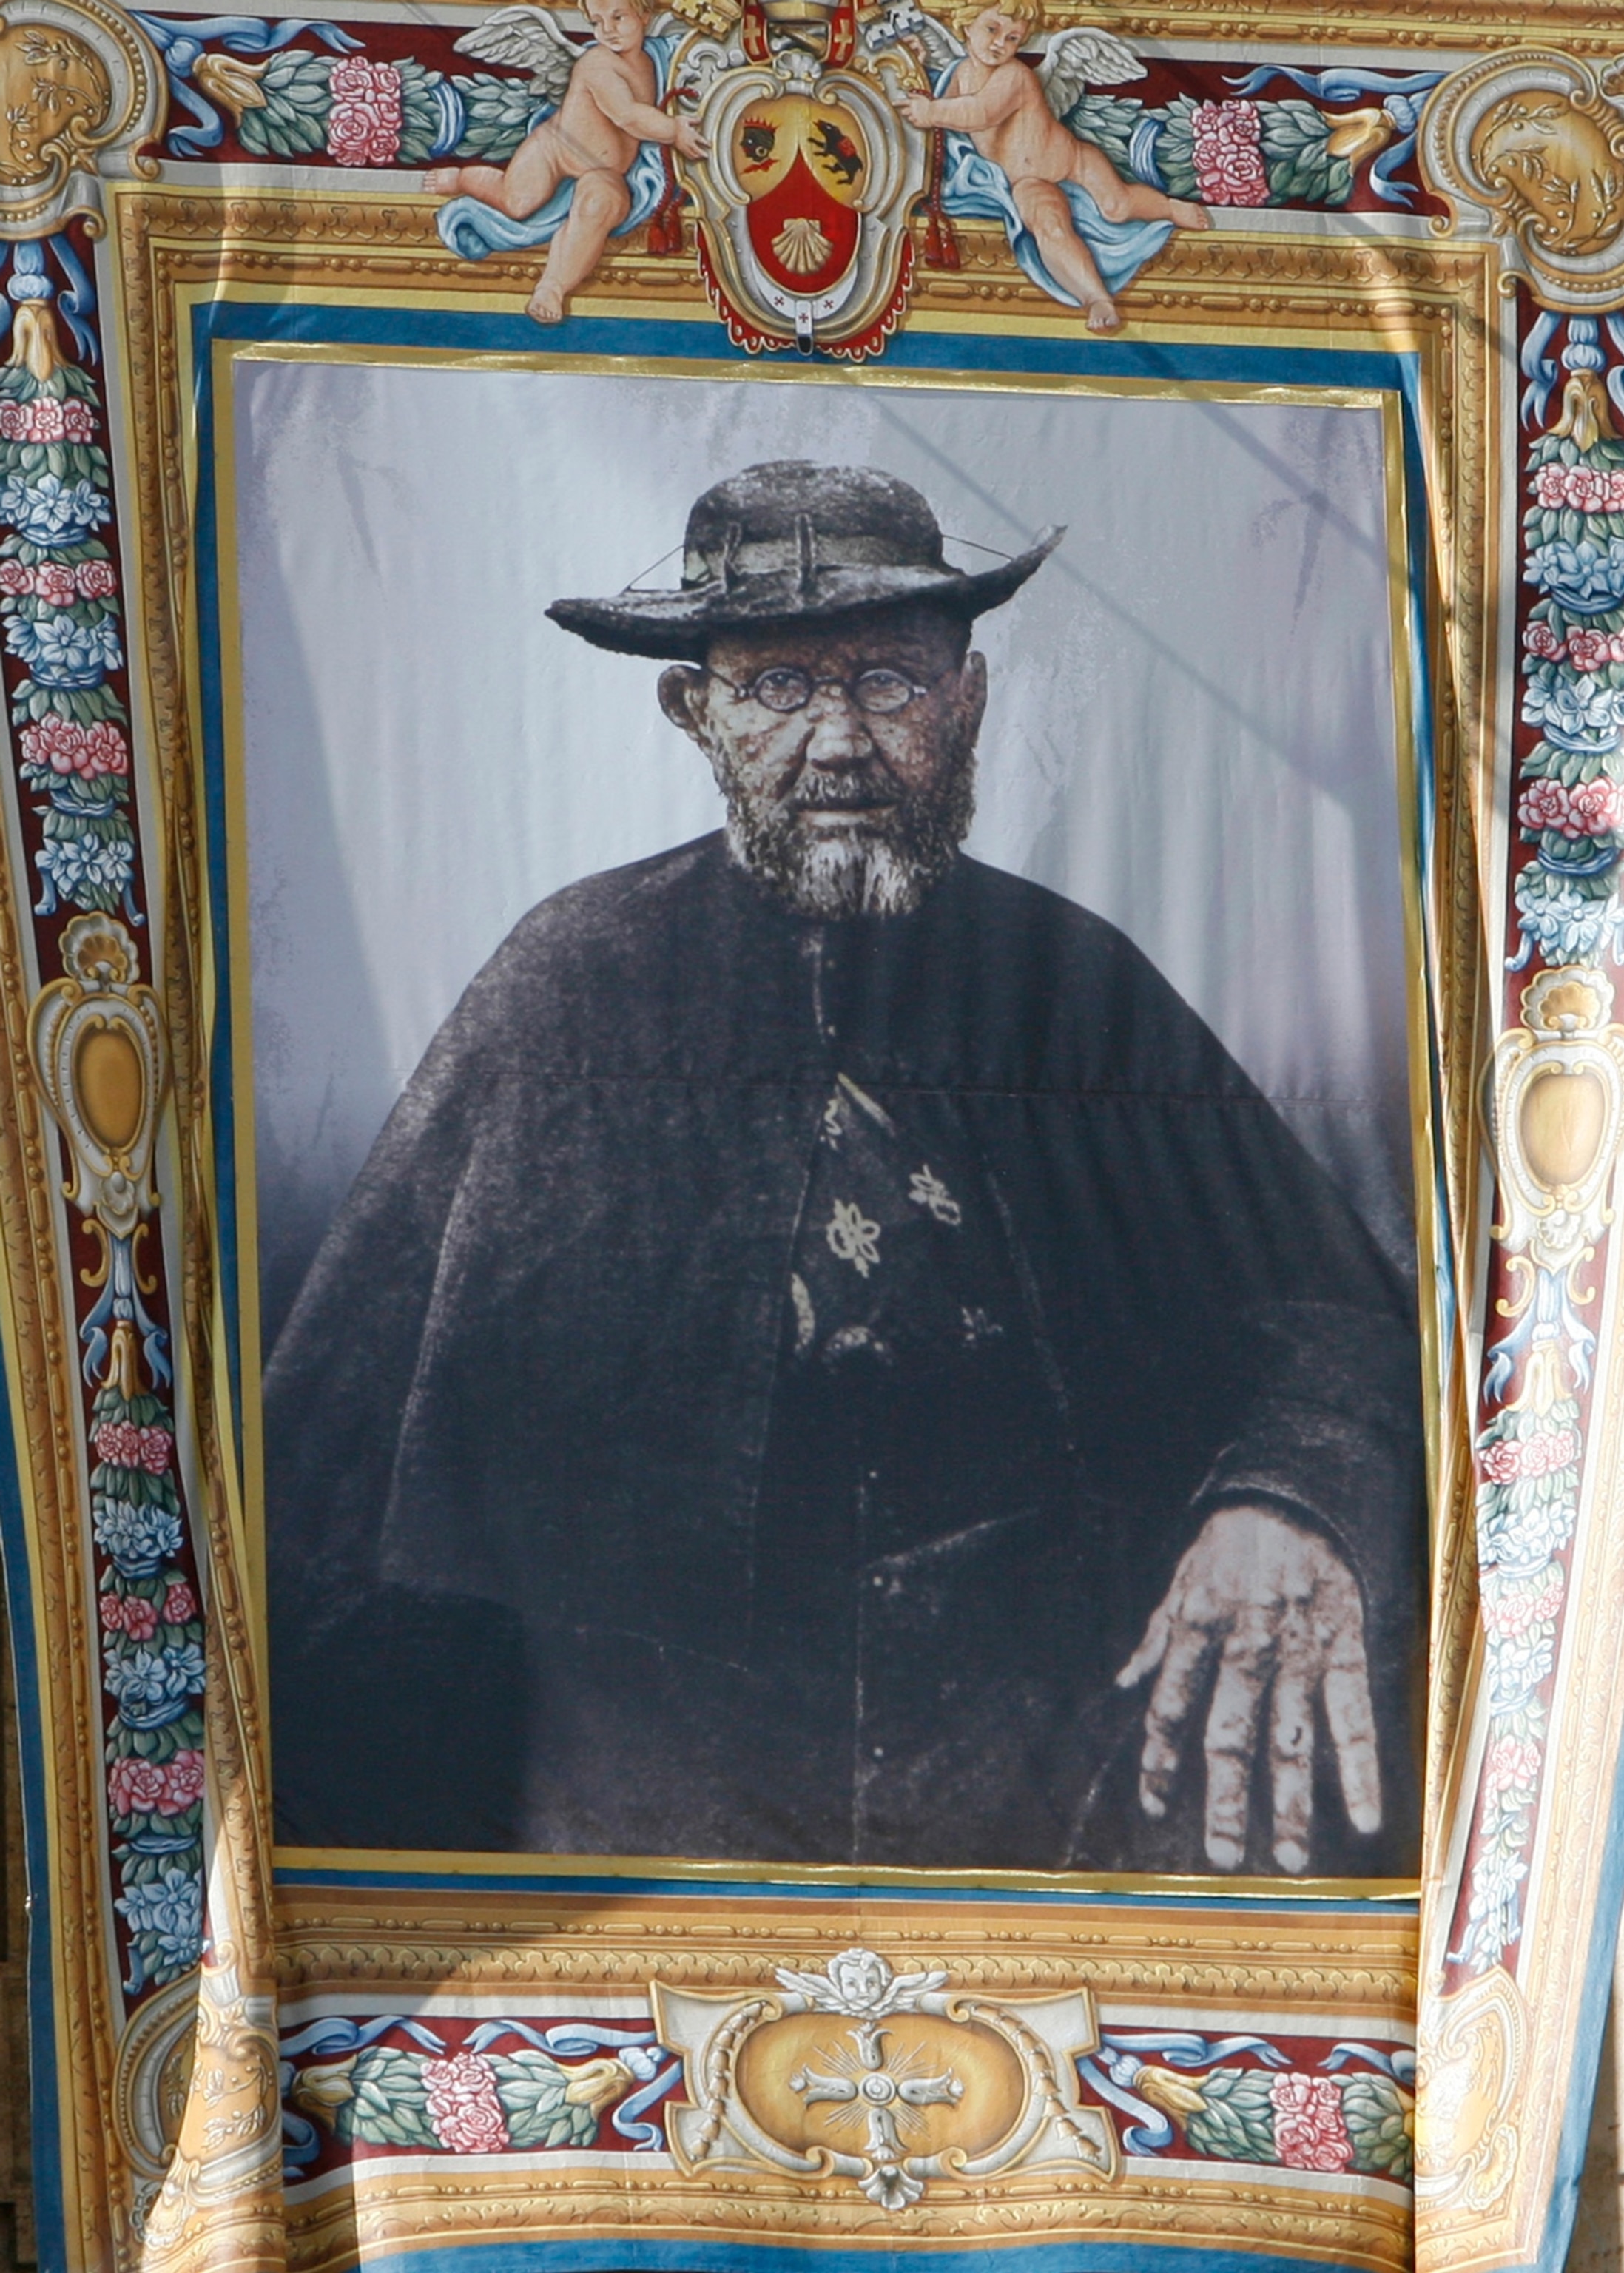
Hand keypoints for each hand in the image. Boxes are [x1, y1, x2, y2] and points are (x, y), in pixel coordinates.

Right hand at [673, 119, 708, 159]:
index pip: (701, 140)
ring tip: (700, 157)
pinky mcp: (679, 149)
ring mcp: (684, 147)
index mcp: (692, 135)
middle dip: (703, 154)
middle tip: (706, 156)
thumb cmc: (675, 124)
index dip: (706, 143)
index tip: (709, 145)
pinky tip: (691, 157)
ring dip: (697, 156)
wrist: (667, 130)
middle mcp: (689, 142)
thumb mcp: (686, 119)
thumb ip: (694, 120)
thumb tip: (700, 119)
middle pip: (698, 151)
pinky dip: (690, 157)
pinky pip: (686, 155)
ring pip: (692, 154)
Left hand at [896, 93, 933, 126]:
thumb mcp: (921, 96)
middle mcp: (911, 110)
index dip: (897, 102)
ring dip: (911, 116)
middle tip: (907, 111)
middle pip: (903, 111)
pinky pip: (914, 123)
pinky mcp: (916, 123)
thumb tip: (908, 94)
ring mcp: (913, 117)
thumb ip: (914, 95)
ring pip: (908, 118)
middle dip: (904, 111)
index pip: (902, 102)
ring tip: (917, 115)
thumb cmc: (930, 104)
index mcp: (913, 102)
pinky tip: (920, 119)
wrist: (934, 113)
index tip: (893, 103)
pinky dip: (916, 121)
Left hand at [1116, 1505, 1379, 1873]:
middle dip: (1225, 1801)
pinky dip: (1360, 1770)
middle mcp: (1245, 1644)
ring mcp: (1299, 1650)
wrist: (1295, 1495)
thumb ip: (1157, 1636)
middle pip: (1230, 1735)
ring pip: (1293, 1738)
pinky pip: (1352, 1716)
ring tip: (1289, 1860)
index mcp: (1197, 1626)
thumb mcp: (1181, 1580)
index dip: (1157, 1761)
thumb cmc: (1230, 1544)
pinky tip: (1365, 1819)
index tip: (1153, 1808)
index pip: (1169, 1707)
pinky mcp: (1345, 1647)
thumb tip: (1124, 1686)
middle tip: (1222, 1858)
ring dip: (1291, 1803)